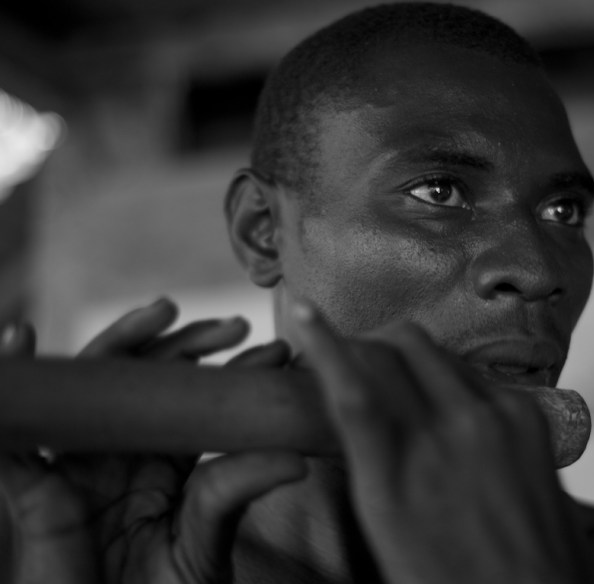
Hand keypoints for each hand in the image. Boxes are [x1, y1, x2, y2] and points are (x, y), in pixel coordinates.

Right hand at [0, 299, 307, 583]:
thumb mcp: (207, 539)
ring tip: (163, 311)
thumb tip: (299, 458)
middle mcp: (121, 452)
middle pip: (147, 378)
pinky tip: (18, 336)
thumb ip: (237, 492)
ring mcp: (78, 464)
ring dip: (123, 339)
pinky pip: (13, 436)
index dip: (232, 372)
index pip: (197, 401)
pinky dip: (11, 378)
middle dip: (189, 343)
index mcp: (164, 461)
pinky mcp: (34, 489)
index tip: (276, 355)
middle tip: (235, 326)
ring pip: (90, 384)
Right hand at [289, 300, 593, 583]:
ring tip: (399, 382)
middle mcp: (448, 433)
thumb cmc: (455, 583)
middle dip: (368, 342)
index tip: (304, 312)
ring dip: (408, 353)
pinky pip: (475, 371)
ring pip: (436, 350)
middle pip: (396, 346)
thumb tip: (353, 409)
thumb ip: (370, 461)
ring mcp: (495, 418)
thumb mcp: (388, 530)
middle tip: (356, 361)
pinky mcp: (529, 416)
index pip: (352, 384)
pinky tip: (445, 403)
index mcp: (397, 477)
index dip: (323, 339)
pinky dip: (449, 374)